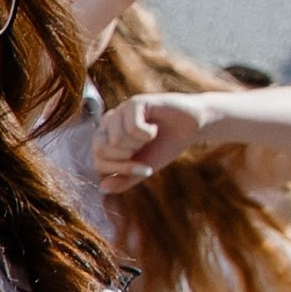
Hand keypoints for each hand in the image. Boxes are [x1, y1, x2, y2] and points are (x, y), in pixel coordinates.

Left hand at [93, 93, 218, 192]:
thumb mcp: (143, 169)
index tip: (145, 169)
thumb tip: (103, 188)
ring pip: (116, 140)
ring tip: (149, 135)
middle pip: (101, 151)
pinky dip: (148, 133)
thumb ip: (123, 180)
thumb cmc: (165, 146)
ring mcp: (119, 112)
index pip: (98, 162)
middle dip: (128, 157)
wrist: (192, 126)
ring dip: (140, 143)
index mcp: (104, 140)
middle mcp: (106, 124)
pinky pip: (132, 128)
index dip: (123, 170)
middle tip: (144, 148)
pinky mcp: (133, 103)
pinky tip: (154, 127)